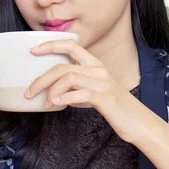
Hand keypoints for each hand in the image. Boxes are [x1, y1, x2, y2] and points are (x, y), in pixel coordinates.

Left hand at [25, 39, 146, 143]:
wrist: (139, 122)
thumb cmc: (115, 107)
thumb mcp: (94, 90)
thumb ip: (77, 85)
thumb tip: (54, 89)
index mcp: (95, 64)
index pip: (71, 45)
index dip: (51, 45)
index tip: (33, 50)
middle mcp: (98, 70)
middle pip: (63, 67)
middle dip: (41, 79)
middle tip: (29, 91)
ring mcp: (103, 83)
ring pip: (68, 78)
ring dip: (51, 91)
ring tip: (44, 103)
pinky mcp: (105, 98)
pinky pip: (80, 93)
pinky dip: (64, 98)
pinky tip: (55, 103)